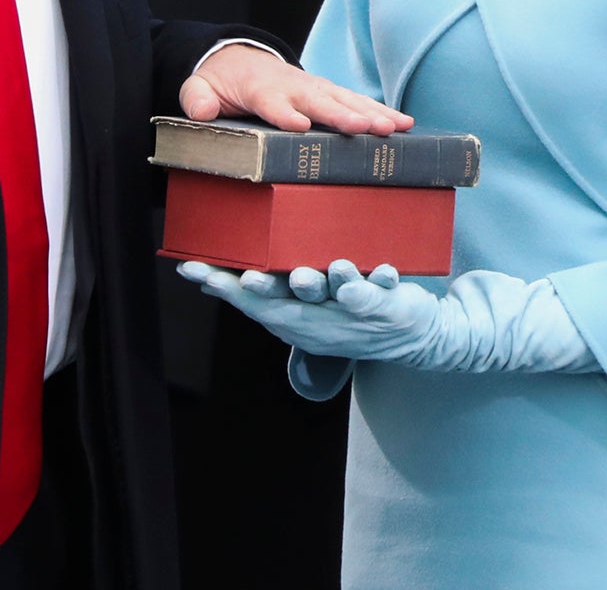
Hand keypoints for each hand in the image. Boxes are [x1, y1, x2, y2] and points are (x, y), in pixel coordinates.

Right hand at [179, 259, 442, 361]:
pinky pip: (379, 294)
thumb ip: (259, 293)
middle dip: (267, 290)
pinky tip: (378, 270)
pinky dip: (375, 284)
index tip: (193, 269)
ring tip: (307, 272)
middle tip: (248, 278)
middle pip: (287, 304)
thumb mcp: (297, 308)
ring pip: (331, 296)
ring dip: (320, 284)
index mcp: (293, 316)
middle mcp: (318, 317)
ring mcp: (351, 313)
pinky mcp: (386, 306)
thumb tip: (205, 278)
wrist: (413, 337)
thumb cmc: (342, 312)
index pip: (252, 302)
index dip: (224, 287)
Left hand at [180, 44, 409, 133]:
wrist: (239, 58)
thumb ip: (197, 97)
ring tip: (397, 128)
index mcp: (261, 89)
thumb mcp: (200, 86)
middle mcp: (294, 86)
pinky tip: (404, 124)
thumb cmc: (220, 81)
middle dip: (345, 115)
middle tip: (369, 128)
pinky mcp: (328, 93)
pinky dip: (380, 111)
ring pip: (346, 101)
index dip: (285, 114)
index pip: (273, 102)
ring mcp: (315, 88)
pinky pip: (356, 102)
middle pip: (321, 102)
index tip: (300, 126)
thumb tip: (201, 110)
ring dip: (372, 114)